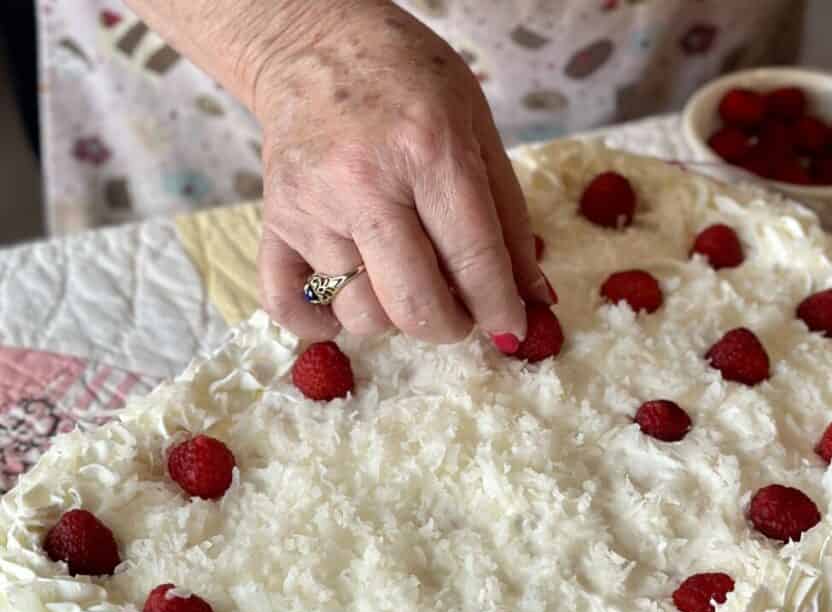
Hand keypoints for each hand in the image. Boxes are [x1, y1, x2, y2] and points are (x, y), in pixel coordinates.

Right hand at [251, 0, 549, 341]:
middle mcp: (363, 183)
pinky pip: (288, 307)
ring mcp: (311, 207)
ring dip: (391, 316)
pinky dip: (319, 323)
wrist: (311, 41)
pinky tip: (344, 302)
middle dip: (450, 326)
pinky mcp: (274, 222)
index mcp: (428, 152)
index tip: (511, 329)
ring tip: (399, 277)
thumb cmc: (406, 81)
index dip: (500, 308)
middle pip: (413, 303)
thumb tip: (536, 300)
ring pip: (360, 312)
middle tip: (458, 313)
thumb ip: (510, 219)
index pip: (473, 259)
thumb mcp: (477, 129)